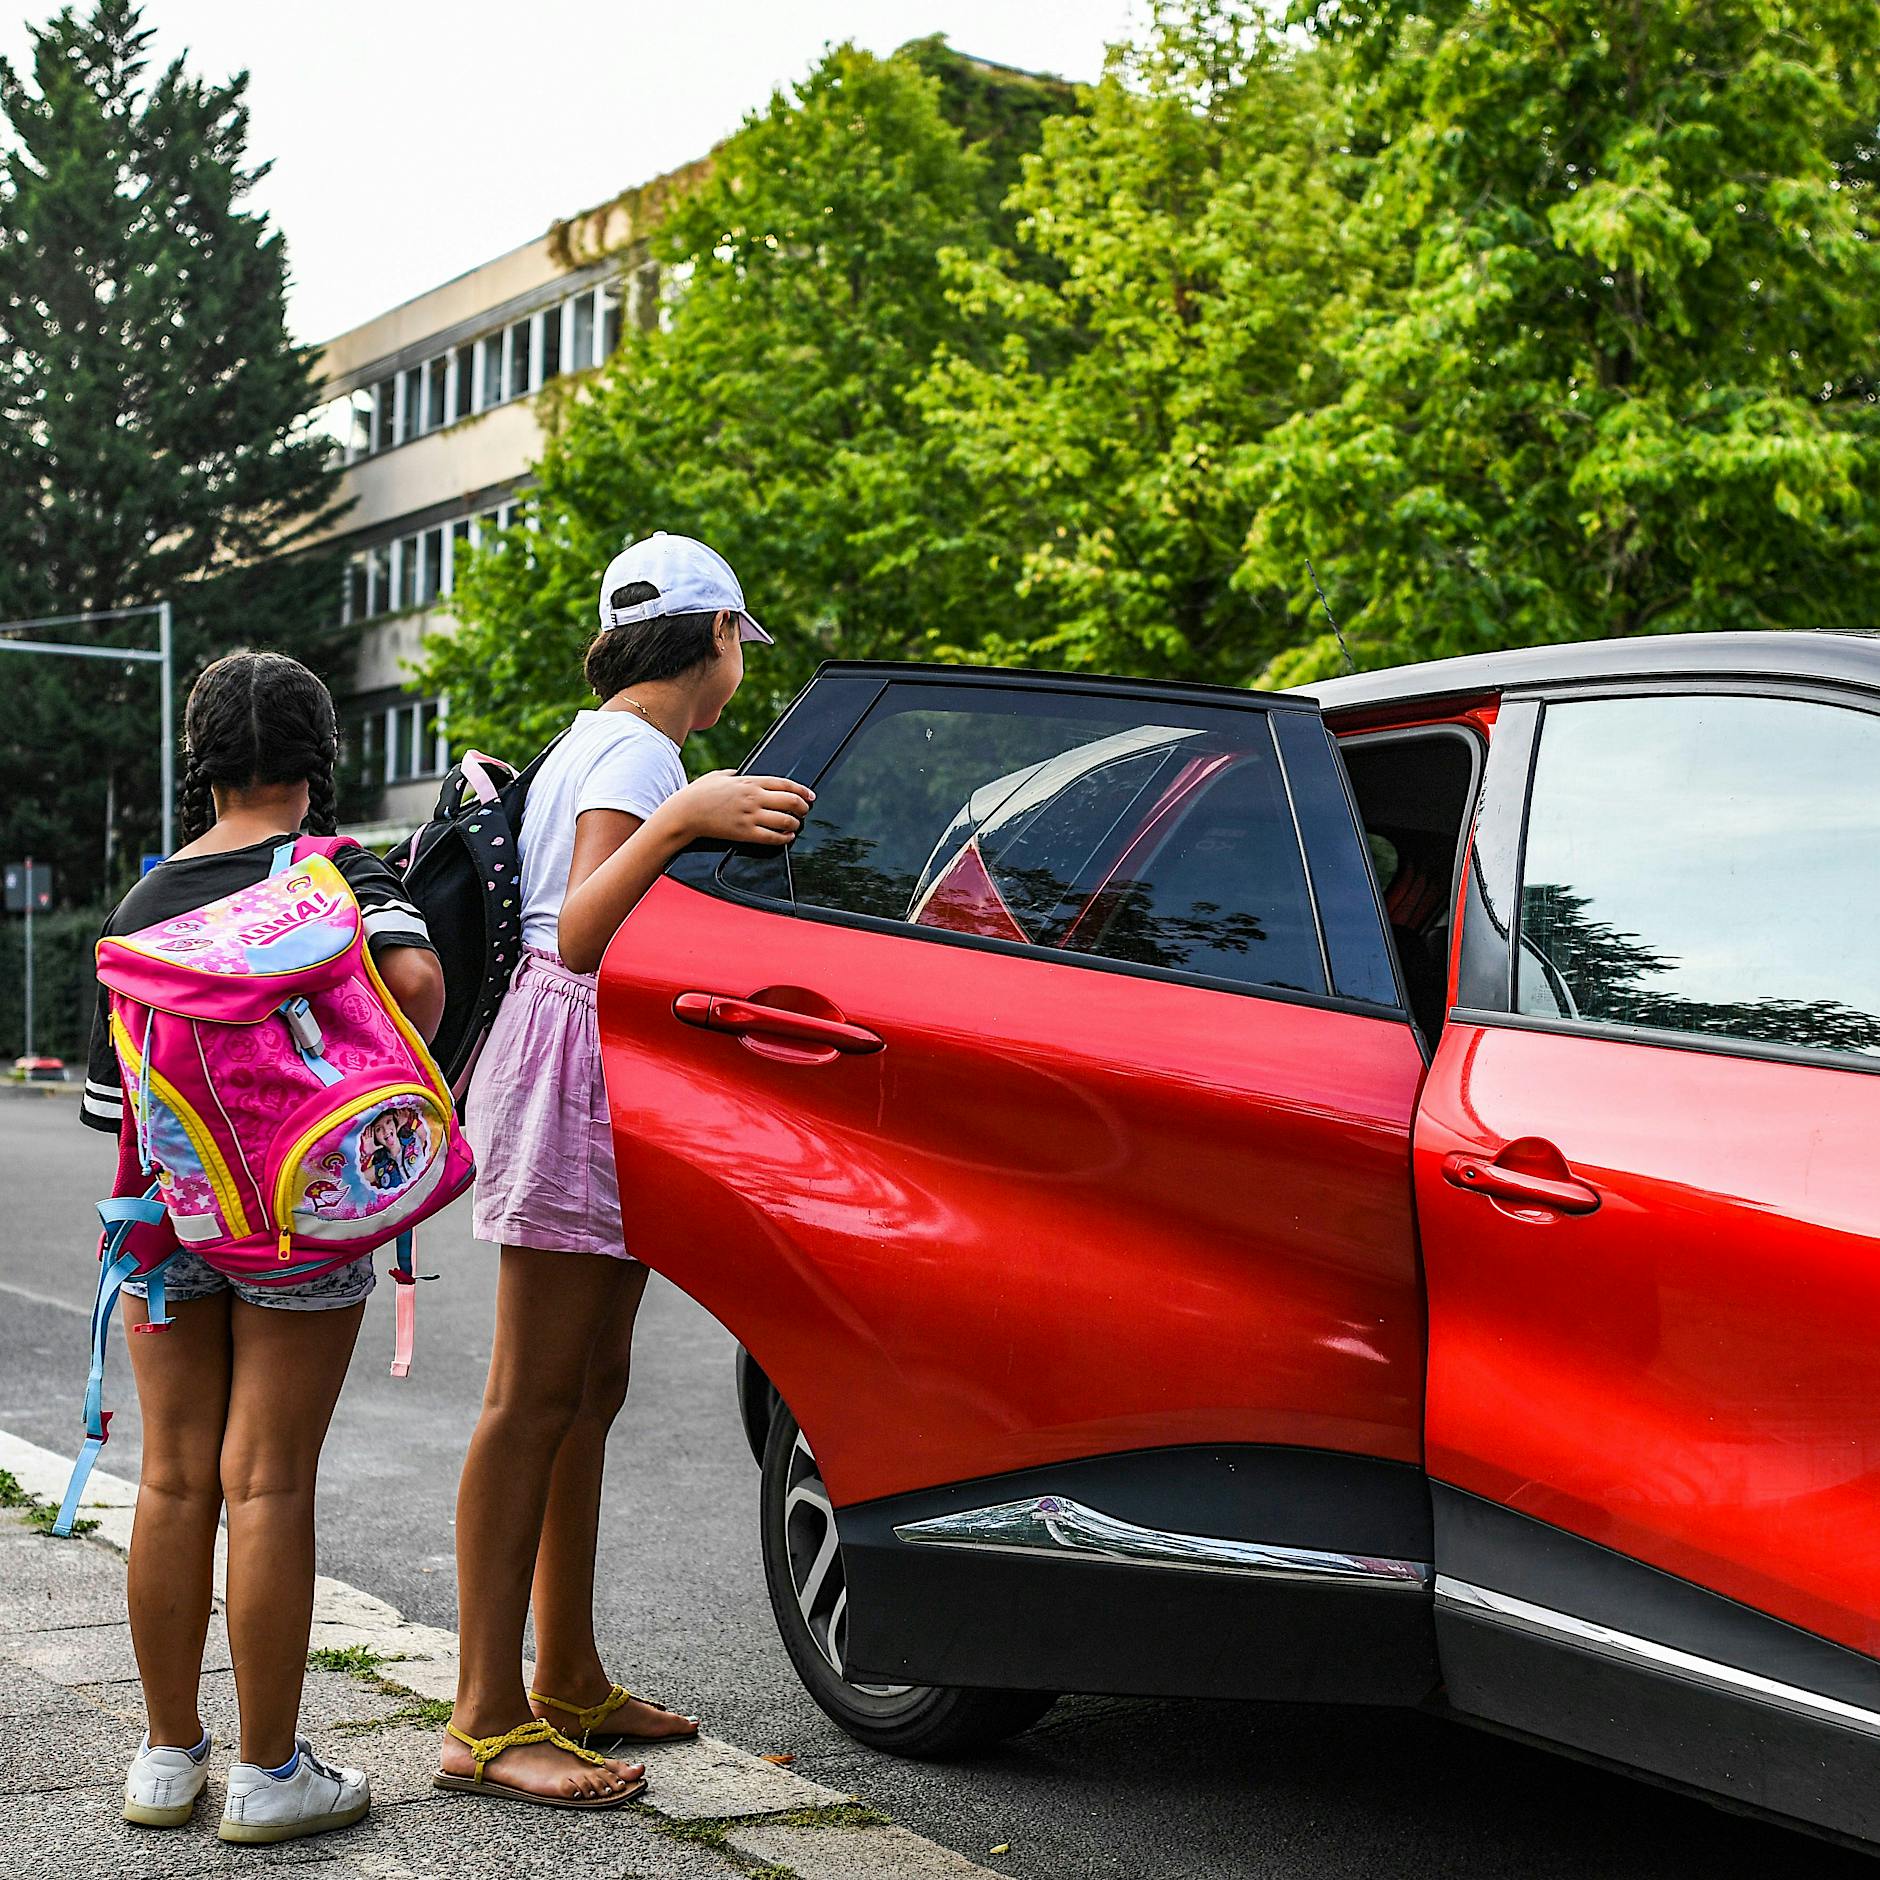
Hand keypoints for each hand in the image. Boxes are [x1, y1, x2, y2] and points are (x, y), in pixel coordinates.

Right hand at [667, 771, 814, 846]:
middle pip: (791, 801)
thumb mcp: (718, 776)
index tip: (810, 796)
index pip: (785, 784)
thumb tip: (739, 773)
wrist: (685, 813)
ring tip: (795, 825)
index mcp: (749, 781)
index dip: (802, 790)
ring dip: (795, 824)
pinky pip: (772, 837)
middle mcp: (753, 797)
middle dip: (803, 807)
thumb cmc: (698, 794)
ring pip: (786, 820)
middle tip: (805, 811)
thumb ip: (734, 773)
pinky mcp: (744, 833)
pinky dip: (784, 838)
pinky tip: (786, 837)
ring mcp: (750, 815)